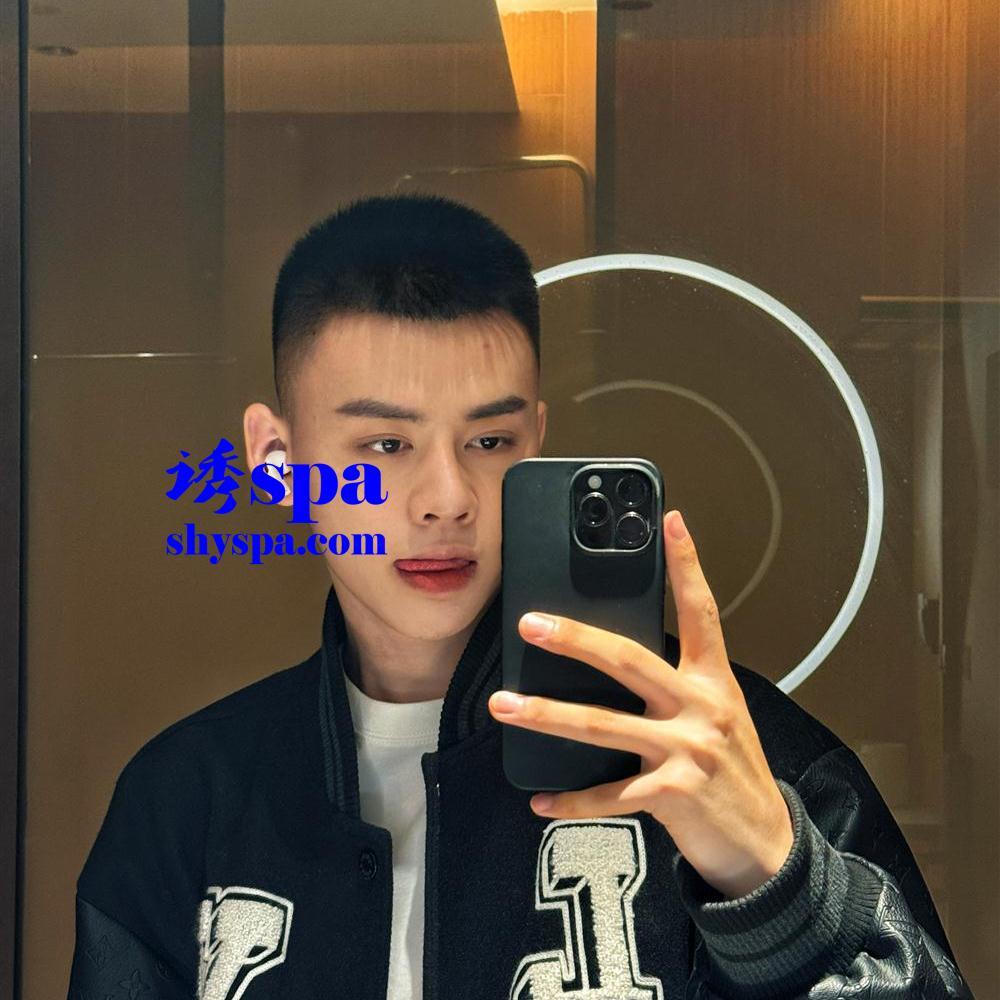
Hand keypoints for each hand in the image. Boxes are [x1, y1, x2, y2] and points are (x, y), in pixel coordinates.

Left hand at [488, 509, 793, 899]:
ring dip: (547, 716)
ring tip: (505, 705)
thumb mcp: (718, 715)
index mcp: (714, 680)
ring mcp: (687, 750)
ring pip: (603, 724)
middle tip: (530, 624)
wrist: (766, 844)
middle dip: (575, 639)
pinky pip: (609, 794)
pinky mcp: (673, 794)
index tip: (669, 521)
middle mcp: (702, 707)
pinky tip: (539, 799)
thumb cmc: (732, 770)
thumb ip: (678, 685)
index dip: (686, 564)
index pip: (701, 610)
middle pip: (629, 660)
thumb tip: (618, 661)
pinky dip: (570, 800)